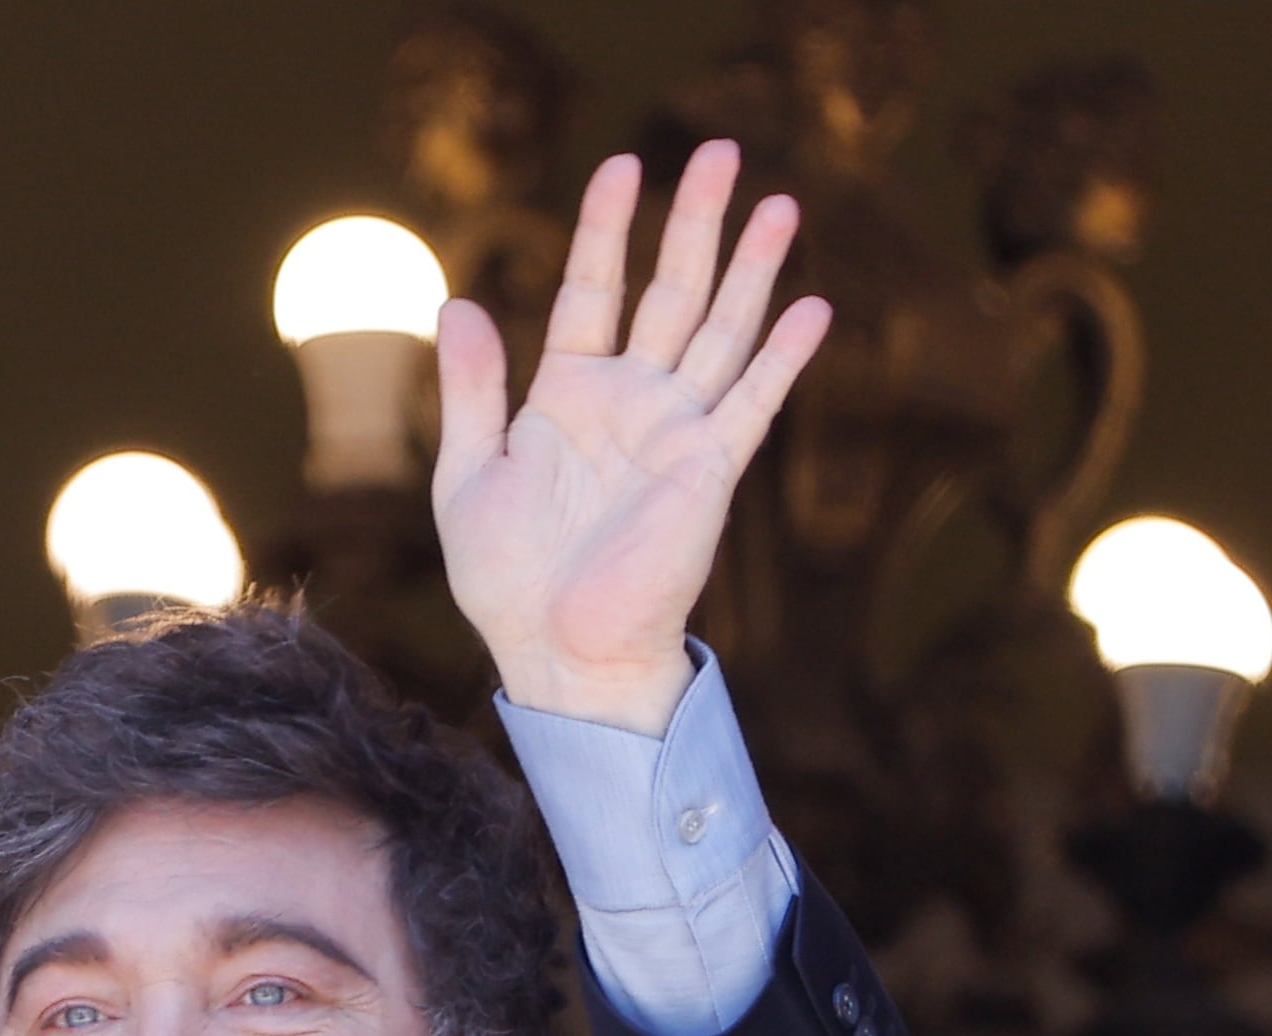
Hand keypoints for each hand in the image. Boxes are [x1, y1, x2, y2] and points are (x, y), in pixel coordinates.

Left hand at [435, 140, 829, 734]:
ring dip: (752, 268)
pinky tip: (814, 309)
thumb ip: (473, 390)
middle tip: (717, 148)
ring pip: (720, 329)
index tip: (621, 164)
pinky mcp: (710, 469)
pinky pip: (753, 401)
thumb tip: (456, 302)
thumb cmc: (507, 578)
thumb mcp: (469, 474)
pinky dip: (782, 356)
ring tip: (780, 201)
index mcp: (565, 398)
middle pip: (668, 292)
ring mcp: (675, 431)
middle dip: (693, 222)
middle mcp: (629, 402)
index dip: (605, 230)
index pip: (590, 293)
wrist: (555, 652)